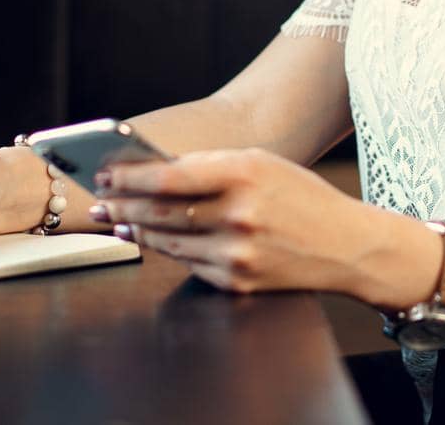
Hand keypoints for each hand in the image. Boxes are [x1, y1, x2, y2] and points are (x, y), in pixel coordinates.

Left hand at [93, 148, 390, 296]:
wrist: (347, 246)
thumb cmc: (301, 196)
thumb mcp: (263, 163)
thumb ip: (212, 165)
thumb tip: (155, 171)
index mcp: (245, 174)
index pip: (169, 177)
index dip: (129, 177)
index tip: (106, 172)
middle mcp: (239, 215)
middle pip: (159, 212)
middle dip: (121, 205)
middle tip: (98, 199)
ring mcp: (237, 253)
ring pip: (167, 240)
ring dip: (134, 229)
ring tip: (114, 218)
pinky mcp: (237, 281)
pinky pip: (187, 263)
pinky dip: (163, 249)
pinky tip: (147, 239)